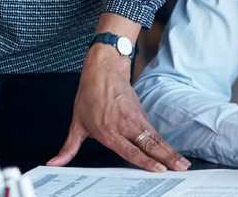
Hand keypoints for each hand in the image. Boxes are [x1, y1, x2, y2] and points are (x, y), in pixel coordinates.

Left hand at [47, 43, 190, 171]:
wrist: (103, 68)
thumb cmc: (89, 94)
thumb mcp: (76, 123)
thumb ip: (68, 148)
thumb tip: (54, 164)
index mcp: (108, 130)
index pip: (129, 149)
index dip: (145, 160)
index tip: (158, 169)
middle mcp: (125, 125)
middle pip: (149, 145)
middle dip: (166, 158)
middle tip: (180, 169)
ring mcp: (136, 119)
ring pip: (156, 139)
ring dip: (170, 152)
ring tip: (183, 164)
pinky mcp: (142, 115)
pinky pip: (155, 133)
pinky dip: (166, 144)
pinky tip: (174, 154)